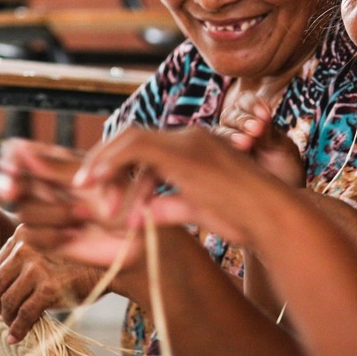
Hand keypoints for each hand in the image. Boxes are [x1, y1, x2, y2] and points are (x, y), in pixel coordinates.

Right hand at [0, 137, 146, 271]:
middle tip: (14, 189)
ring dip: (54, 213)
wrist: (139, 236)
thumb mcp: (94, 178)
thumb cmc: (125, 200)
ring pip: (23, 210)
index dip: (10, 158)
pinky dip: (52, 234)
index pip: (17, 152)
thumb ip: (59, 167)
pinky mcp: (47, 238)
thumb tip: (25, 152)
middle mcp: (44, 187)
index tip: (12, 166)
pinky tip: (74, 234)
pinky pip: (30, 234)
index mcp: (55, 163)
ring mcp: (44, 212)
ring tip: (84, 215)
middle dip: (10, 184)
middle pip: (8, 181)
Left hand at [0, 225, 101, 343]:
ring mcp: (37, 266)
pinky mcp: (48, 287)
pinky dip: (17, 328)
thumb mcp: (49, 248)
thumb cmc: (80, 260)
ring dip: (7, 317)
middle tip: (4, 314)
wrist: (110, 268)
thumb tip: (2, 285)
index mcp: (25, 233)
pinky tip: (16, 336)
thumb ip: (27, 257)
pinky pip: (24, 313)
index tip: (1, 297)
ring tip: (12, 325)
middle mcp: (27, 246)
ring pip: (9, 299)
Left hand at [73, 126, 287, 245]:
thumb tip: (145, 213)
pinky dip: (113, 163)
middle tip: (82, 185)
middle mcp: (192, 137)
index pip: (147, 146)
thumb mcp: (200, 210)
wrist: (274, 219)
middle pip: (134, 136)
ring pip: (131, 139)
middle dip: (105, 160)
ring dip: (106, 164)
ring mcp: (190, 142)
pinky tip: (96, 183)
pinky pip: (137, 149)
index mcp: (196, 148)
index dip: (119, 165)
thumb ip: (171, 205)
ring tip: (86, 190)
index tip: (100, 191)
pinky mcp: (186, 153)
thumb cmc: (247, 220)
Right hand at [216, 92, 304, 187]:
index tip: (265, 113)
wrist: (282, 202)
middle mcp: (234, 130)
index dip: (251, 104)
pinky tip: (234, 154)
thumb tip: (262, 113)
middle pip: (229, 116)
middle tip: (257, 129)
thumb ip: (269, 133)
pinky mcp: (212, 166)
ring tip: (247, 143)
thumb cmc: (285, 174)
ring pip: (218, 133)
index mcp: (252, 120)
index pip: (244, 102)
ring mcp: (222, 147)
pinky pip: (208, 153)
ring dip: (231, 135)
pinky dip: (220, 150)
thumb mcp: (281, 149)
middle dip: (243, 120)